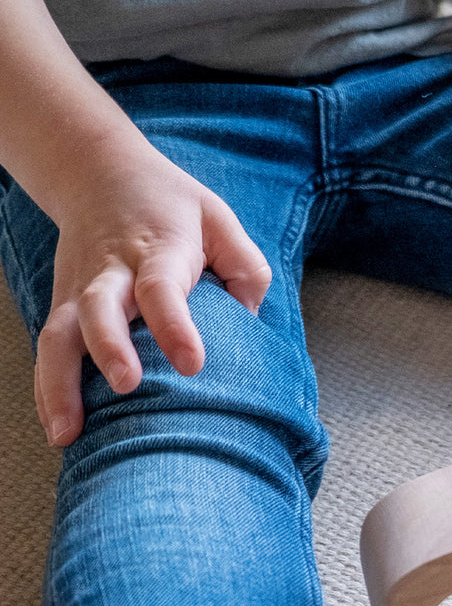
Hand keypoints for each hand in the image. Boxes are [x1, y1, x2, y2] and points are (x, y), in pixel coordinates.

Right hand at [34, 137, 271, 446]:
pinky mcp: (62, 306)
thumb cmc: (173, 206)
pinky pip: (49, 349)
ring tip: (67, 434)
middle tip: (126, 385)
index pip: (163, 288)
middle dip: (110, 347)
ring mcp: (80, 289)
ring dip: (60, 384)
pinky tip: (59, 431)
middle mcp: (111, 271)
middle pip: (99, 307)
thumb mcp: (220, 219)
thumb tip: (249, 321)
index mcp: (159, 249)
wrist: (98, 171)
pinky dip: (48, 390)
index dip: (175, 325)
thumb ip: (245, 268)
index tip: (193, 363)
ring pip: (60, 334)